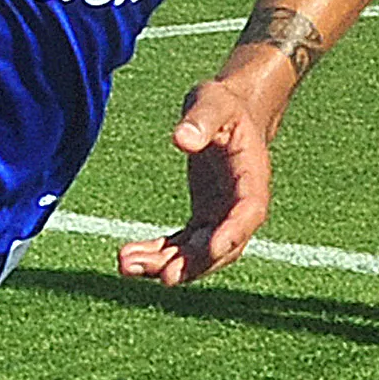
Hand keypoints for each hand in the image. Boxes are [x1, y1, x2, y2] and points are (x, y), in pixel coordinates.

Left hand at [119, 68, 284, 284]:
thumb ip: (200, 120)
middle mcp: (240, 206)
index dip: (232, 234)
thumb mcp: (213, 103)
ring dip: (167, 265)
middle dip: (193, 264)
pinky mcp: (203, 219)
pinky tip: (129, 257)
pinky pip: (183, 246)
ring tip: (126, 264)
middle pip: (223, 246)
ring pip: (199, 254)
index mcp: (252, 178)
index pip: (248, 213)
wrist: (229, 111)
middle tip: (161, 276)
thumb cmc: (223, 104)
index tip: (210, 250)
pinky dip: (158, 255)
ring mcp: (222, 216)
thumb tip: (180, 140)